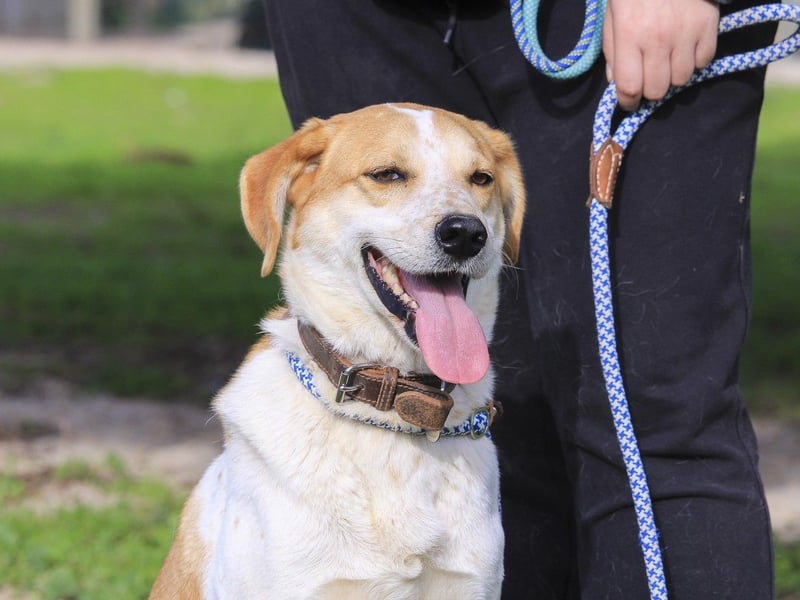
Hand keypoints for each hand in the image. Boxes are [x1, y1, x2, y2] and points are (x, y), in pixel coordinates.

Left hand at [603, 0, 719, 110]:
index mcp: (629, 36)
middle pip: (657, 90)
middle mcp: (658, 39)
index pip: (629, 87)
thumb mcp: (613, 16)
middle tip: (648, 78)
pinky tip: (685, 48)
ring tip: (667, 60)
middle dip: (650, 90)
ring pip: (681, 80)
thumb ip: (612, 51)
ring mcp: (686, 33)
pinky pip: (704, 61)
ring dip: (673, 75)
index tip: (629, 102)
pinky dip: (694, 60)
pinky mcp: (708, 26)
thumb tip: (616, 83)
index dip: (627, 102)